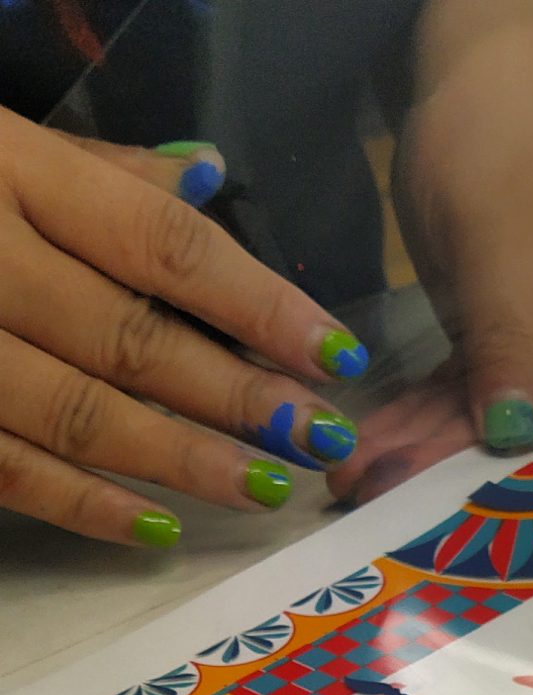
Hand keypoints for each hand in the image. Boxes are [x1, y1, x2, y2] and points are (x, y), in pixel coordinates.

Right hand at [0, 105, 369, 548]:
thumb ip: (93, 168)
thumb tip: (210, 176)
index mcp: (5, 167)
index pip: (162, 245)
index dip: (259, 305)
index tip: (337, 355)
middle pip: (127, 337)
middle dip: (235, 397)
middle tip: (320, 439)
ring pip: (68, 414)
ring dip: (176, 461)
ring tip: (261, 490)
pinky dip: (78, 503)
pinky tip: (152, 527)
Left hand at [332, 24, 532, 502]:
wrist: (480, 51)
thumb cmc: (506, 121)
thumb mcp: (499, 231)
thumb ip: (508, 340)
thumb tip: (512, 440)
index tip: (468, 494)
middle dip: (471, 461)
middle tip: (383, 494)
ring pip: (508, 413)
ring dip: (434, 446)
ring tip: (356, 482)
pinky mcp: (517, 325)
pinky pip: (476, 385)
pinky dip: (428, 412)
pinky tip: (372, 447)